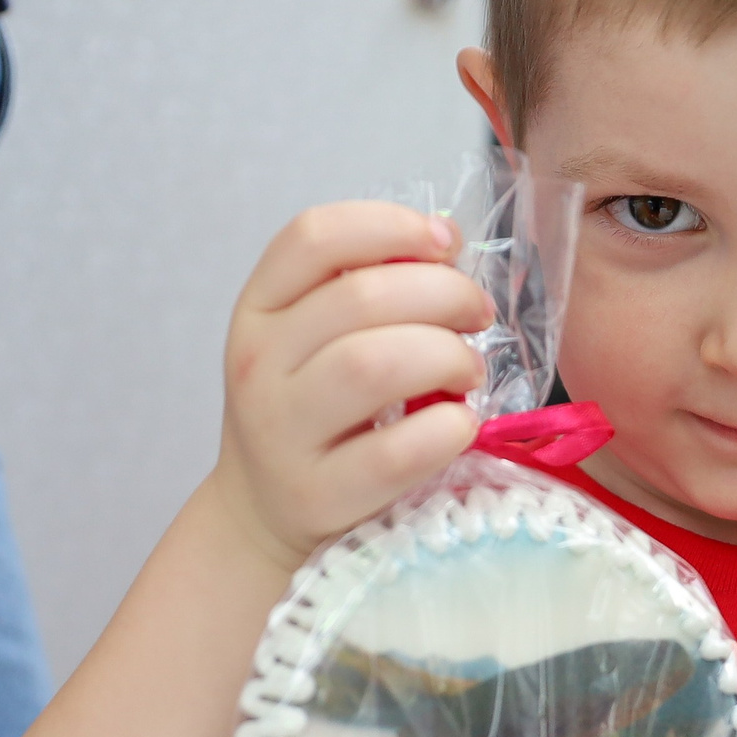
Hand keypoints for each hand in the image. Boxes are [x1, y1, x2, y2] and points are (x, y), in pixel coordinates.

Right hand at [211, 201, 492, 570]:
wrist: (263, 511)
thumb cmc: (312, 408)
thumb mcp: (315, 337)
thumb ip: (370, 283)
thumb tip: (446, 237)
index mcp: (259, 309)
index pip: (312, 237)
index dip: (391, 225)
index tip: (446, 243)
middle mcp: (259, 365)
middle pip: (360, 297)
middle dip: (444, 294)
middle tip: (477, 315)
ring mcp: (283, 433)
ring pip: (372, 365)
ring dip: (445, 356)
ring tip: (468, 369)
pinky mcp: (320, 495)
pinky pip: (397, 451)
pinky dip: (448, 429)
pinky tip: (461, 424)